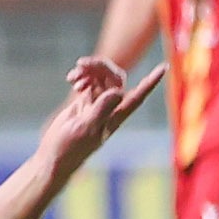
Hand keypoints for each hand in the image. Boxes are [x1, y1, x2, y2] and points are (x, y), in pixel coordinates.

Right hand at [41, 57, 165, 169]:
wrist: (55, 155)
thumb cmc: (70, 147)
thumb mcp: (86, 128)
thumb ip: (101, 109)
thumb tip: (118, 91)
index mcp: (116, 116)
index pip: (138, 95)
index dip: (151, 81)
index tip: (164, 68)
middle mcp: (110, 108)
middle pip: (115, 79)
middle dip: (101, 67)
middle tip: (82, 63)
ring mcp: (97, 104)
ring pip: (101, 78)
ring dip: (88, 71)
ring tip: (73, 75)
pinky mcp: (85, 103)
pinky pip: (89, 82)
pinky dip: (81, 77)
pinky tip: (71, 80)